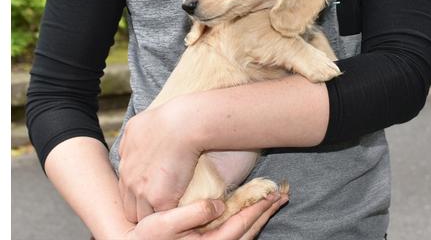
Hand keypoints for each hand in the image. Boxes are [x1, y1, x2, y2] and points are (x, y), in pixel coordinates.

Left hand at [118, 102, 201, 221]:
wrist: (182, 125)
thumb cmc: (168, 118)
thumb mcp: (139, 123)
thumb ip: (133, 136)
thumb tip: (136, 138)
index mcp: (125, 158)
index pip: (126, 185)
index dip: (138, 190)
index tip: (153, 189)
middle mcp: (128, 177)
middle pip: (129, 205)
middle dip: (141, 207)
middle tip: (160, 205)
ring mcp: (141, 191)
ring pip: (142, 215)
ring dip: (155, 215)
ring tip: (171, 215)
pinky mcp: (160, 200)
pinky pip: (162, 218)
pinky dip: (171, 217)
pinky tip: (181, 214)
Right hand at [125, 193, 288, 239]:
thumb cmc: (148, 236)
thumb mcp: (165, 222)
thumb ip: (194, 213)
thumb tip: (220, 204)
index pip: (241, 224)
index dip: (258, 209)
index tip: (272, 194)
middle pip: (250, 230)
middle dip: (266, 212)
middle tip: (281, 196)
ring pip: (247, 233)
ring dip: (261, 216)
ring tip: (272, 201)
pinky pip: (238, 232)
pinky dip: (249, 220)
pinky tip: (251, 210)